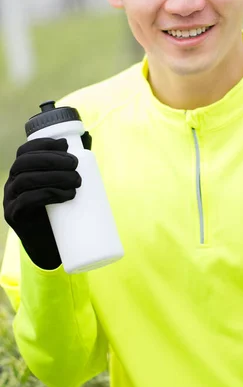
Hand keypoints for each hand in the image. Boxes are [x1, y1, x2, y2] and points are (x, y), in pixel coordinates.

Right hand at [3, 132, 90, 269]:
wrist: (52, 247)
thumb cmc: (61, 212)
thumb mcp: (64, 185)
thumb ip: (71, 164)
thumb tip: (87, 139)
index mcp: (21, 173)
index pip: (24, 151)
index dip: (43, 144)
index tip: (66, 144)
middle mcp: (12, 184)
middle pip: (24, 163)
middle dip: (52, 159)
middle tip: (75, 164)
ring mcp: (10, 200)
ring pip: (26, 180)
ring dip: (54, 176)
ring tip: (77, 181)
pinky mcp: (15, 217)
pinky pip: (26, 200)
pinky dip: (48, 194)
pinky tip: (67, 196)